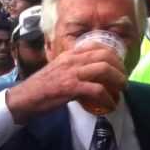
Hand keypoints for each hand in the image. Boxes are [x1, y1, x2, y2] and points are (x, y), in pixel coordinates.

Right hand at [5, 42, 126, 123]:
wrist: (25, 98)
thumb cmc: (42, 86)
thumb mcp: (59, 69)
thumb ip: (74, 67)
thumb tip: (92, 74)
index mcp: (70, 53)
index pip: (97, 45)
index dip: (113, 54)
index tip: (119, 64)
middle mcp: (72, 59)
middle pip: (105, 56)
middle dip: (120, 67)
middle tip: (124, 78)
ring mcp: (72, 73)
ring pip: (104, 69)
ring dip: (118, 80)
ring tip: (122, 89)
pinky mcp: (71, 88)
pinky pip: (96, 90)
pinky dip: (107, 97)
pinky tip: (110, 104)